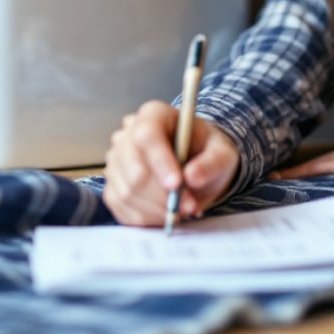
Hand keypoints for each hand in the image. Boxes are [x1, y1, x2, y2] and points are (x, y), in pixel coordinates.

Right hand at [103, 100, 240, 226]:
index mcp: (153, 115)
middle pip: (135, 169)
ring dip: (157, 210)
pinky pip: (122, 208)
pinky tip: (166, 213)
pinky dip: (147, 218)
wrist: (196, 164)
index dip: (160, 161)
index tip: (177, 184)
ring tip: (182, 210)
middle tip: (189, 206)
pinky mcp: (113, 185)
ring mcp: (116, 161)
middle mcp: (127, 134)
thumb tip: (192, 177)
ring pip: (127, 192)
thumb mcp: (221, 152)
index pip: (147, 135)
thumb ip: (212, 162)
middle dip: (163, 195)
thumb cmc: (206, 152)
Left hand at [271, 121, 333, 179]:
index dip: (314, 167)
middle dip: (298, 168)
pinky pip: (324, 167)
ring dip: (296, 171)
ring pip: (318, 162)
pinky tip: (287, 177)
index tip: (294, 174)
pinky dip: (304, 172)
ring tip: (271, 177)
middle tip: (272, 175)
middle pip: (322, 159)